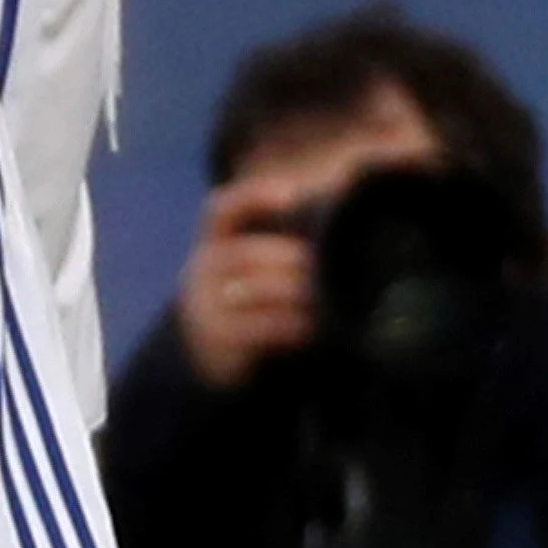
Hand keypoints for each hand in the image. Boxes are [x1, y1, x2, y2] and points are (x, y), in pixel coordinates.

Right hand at [175, 169, 325, 388]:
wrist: (209, 352)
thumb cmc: (249, 296)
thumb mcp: (254, 265)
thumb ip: (286, 242)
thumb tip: (342, 197)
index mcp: (215, 242)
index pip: (224, 211)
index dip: (254, 198)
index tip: (293, 195)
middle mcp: (204, 269)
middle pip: (247, 254)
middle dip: (291, 259)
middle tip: (326, 265)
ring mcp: (206, 306)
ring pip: (253, 291)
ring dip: (294, 292)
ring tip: (324, 295)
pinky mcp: (219, 340)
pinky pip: (258, 328)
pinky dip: (290, 325)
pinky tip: (311, 326)